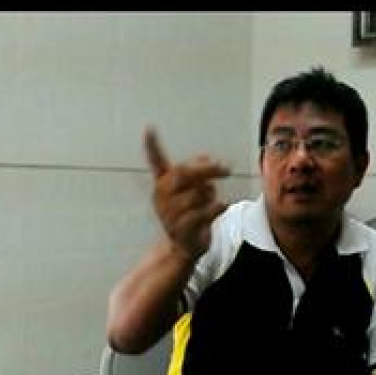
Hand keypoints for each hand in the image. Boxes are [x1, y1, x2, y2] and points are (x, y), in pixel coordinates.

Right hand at [145, 127, 229, 260]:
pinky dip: (217, 207)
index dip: (152, 146)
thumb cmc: (191, 215)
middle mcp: (161, 197)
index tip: (148, 127)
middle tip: (226, 168)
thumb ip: (199, 174)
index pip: (155, 162)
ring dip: (211, 195)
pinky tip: (222, 207)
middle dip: (207, 169)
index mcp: (162, 184)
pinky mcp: (181, 229)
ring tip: (212, 201)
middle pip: (184, 174)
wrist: (186, 247)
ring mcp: (169, 214)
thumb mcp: (194, 191)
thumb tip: (207, 158)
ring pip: (197, 194)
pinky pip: (205, 211)